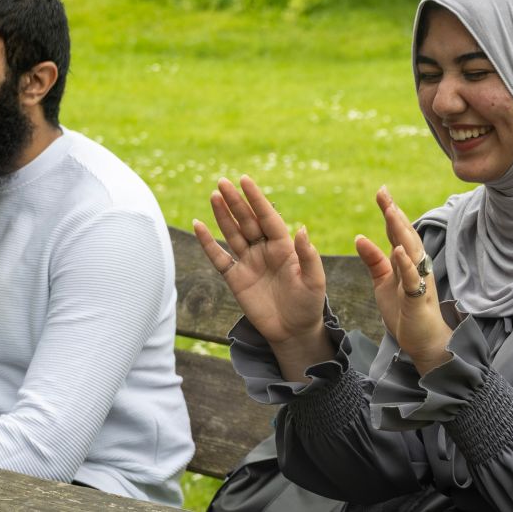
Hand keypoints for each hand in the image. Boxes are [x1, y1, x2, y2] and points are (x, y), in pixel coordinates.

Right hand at [193, 176, 330, 380]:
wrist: (294, 330)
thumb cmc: (309, 303)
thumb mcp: (314, 280)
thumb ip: (308, 256)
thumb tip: (302, 229)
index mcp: (284, 247)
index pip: (268, 217)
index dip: (256, 199)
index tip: (245, 180)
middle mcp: (264, 250)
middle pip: (247, 221)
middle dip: (236, 202)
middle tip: (223, 182)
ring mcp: (248, 262)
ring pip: (232, 233)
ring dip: (223, 215)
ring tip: (214, 195)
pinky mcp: (235, 278)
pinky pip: (218, 257)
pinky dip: (207, 242)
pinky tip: (198, 225)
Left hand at [354, 186, 452, 374]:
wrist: (422, 340)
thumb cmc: (405, 311)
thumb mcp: (383, 281)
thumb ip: (373, 260)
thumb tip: (359, 237)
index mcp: (405, 261)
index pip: (397, 231)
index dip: (389, 211)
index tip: (381, 191)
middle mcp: (415, 266)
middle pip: (406, 235)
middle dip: (394, 213)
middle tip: (383, 193)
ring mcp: (418, 281)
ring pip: (412, 251)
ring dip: (401, 232)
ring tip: (390, 212)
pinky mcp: (418, 298)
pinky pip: (412, 278)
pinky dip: (406, 264)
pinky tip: (398, 251)